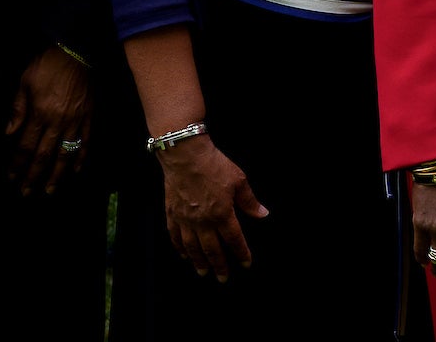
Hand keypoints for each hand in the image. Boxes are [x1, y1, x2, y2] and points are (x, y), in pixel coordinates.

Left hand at [6, 46, 91, 195]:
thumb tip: (8, 134)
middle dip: (34, 176)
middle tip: (27, 193)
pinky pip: (86, 140)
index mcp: (40, 113)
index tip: (11, 178)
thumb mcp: (25, 83)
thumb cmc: (47, 65)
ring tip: (50, 189)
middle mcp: (58, 121)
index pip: (26, 146)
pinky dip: (81, 157)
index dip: (18, 165)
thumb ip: (17, 110)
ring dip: (57, 174)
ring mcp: (77, 120)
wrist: (78, 51)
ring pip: (66, 152)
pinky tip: (77, 169)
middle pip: (45, 155)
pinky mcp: (90, 116)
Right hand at [157, 137, 267, 280]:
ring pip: (192, 247)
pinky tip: (184, 255)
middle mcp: (203, 221)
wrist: (186, 157)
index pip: (234, 239)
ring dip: (199, 261)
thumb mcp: (239, 180)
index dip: (241, 253)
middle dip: (219, 265)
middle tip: (223, 278)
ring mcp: (186, 219)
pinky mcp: (172, 214)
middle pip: (212, 249)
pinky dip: (180, 248)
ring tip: (203, 272)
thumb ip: (249, 201)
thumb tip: (262, 214)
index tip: (246, 264)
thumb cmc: (214, 166)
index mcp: (222, 214)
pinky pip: (175, 236)